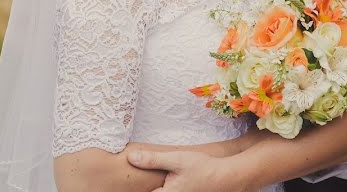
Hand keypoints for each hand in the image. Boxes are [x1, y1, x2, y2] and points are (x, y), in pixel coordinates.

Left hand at [127, 150, 253, 191]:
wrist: (227, 177)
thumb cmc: (203, 168)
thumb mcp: (177, 160)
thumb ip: (153, 160)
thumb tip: (131, 158)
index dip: (136, 187)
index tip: (118, 185)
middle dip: (146, 186)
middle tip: (126, 182)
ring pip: (160, 191)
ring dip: (154, 186)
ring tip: (156, 178)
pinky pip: (168, 191)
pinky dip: (164, 186)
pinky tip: (168, 179)